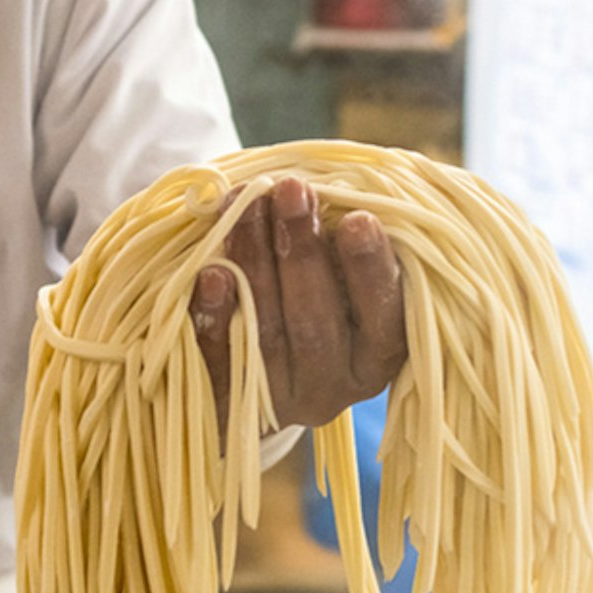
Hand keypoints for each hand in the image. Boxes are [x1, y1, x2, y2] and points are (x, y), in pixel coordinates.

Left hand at [191, 177, 406, 433]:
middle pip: (317, 324)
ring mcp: (279, 399)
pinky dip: (213, 317)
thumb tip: (331, 190)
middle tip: (290, 189)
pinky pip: (220, 364)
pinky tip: (209, 274)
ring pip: (266, 333)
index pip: (383, 318)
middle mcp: (333, 386)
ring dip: (254, 262)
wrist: (248, 360)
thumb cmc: (309, 290)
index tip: (359, 219)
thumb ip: (342, 244)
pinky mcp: (232, 403)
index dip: (371, 271)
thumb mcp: (338, 271)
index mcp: (375, 356)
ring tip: (244, 203)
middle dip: (303, 252)